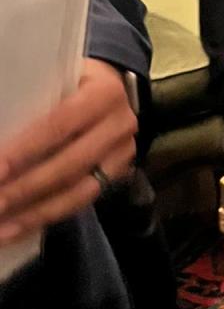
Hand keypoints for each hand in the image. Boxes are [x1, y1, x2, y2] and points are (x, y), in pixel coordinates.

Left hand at [0, 59, 136, 241]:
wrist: (115, 89)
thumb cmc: (73, 82)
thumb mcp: (57, 79)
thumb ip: (34, 102)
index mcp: (104, 93)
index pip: (61, 124)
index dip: (25, 150)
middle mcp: (120, 124)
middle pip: (70, 164)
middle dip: (25, 188)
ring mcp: (123, 154)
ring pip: (78, 191)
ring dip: (34, 213)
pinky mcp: (118, 176)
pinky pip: (81, 203)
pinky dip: (46, 218)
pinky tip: (15, 229)